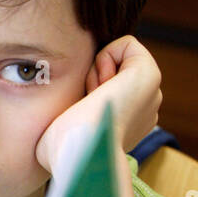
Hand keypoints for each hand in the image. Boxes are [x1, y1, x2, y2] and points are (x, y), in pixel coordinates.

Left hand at [35, 35, 161, 175]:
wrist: (76, 152)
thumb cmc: (60, 150)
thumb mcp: (58, 130)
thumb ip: (64, 113)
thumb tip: (46, 103)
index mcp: (125, 123)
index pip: (102, 88)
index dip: (83, 91)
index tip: (78, 113)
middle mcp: (143, 108)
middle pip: (109, 69)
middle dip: (91, 79)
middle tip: (85, 105)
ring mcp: (150, 93)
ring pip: (115, 58)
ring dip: (95, 72)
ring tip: (93, 98)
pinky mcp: (150, 74)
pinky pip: (127, 44)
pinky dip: (106, 57)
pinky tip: (101, 85)